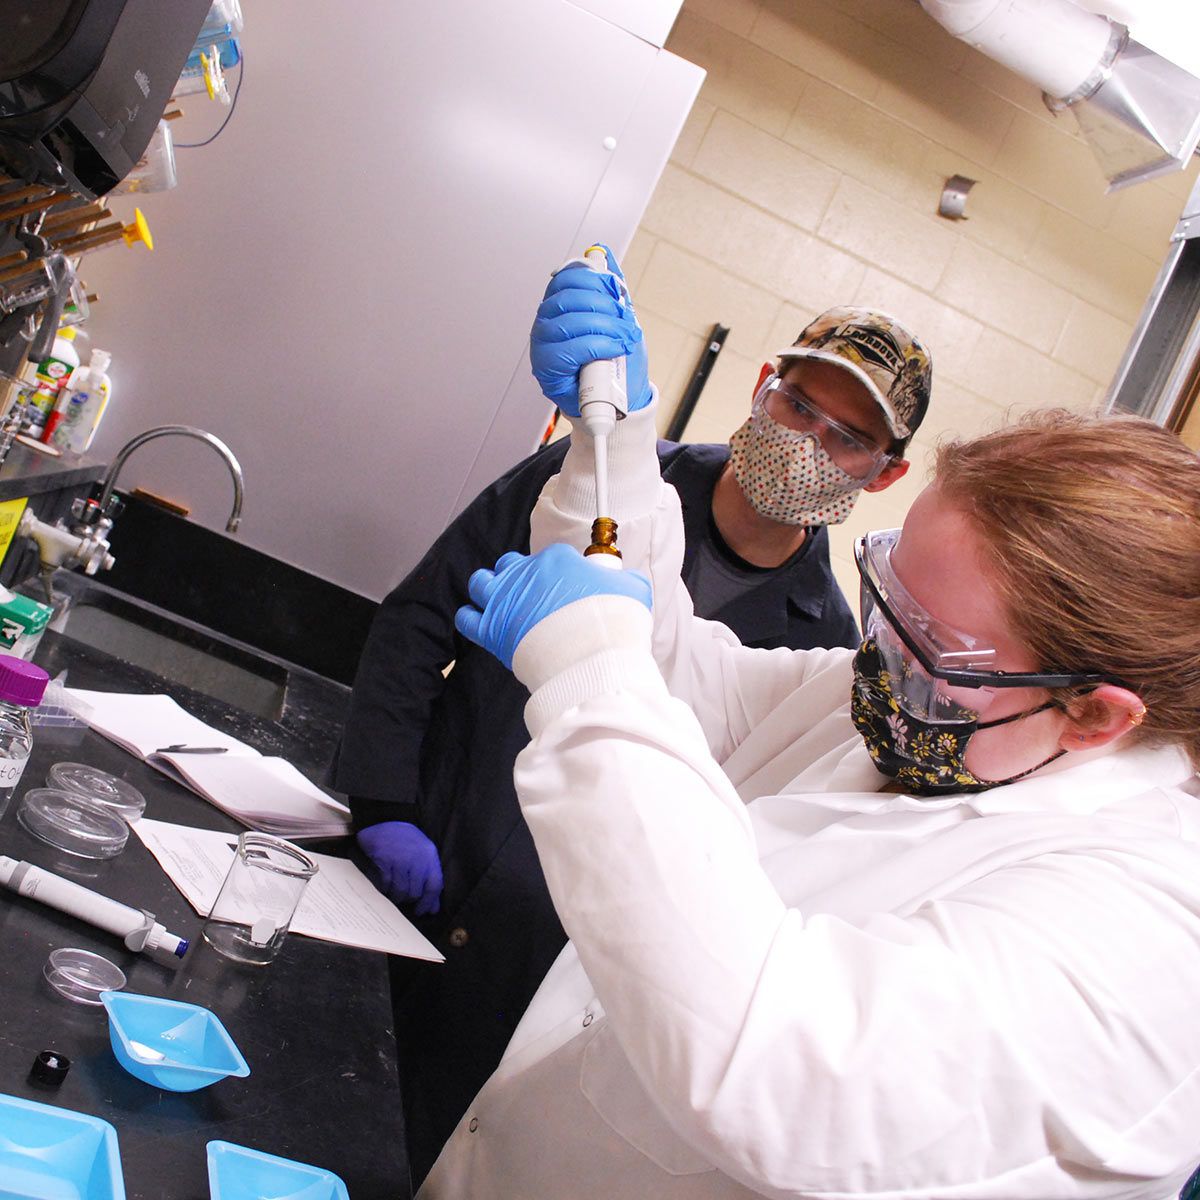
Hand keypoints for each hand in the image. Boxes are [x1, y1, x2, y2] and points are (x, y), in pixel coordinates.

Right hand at [356, 821, 443, 914]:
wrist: (384, 818)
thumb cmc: (405, 839)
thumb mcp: (422, 854)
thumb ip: (429, 879)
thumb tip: (433, 908)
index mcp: (430, 855)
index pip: (435, 886)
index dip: (429, 902)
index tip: (422, 911)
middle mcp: (417, 858)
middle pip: (415, 892)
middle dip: (409, 900)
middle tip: (403, 900)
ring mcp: (400, 859)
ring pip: (400, 891)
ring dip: (395, 896)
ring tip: (393, 891)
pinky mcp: (384, 860)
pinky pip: (385, 884)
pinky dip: (384, 887)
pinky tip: (384, 882)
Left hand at [455, 542, 650, 668]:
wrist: (592, 657)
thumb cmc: (613, 622)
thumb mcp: (632, 589)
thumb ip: (623, 578)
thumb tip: (624, 580)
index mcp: (556, 559)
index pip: (550, 558)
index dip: (558, 575)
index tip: (566, 590)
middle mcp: (526, 573)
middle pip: (510, 565)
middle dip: (518, 576)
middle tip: (532, 596)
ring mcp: (505, 600)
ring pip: (481, 583)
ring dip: (490, 591)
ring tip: (503, 605)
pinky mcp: (491, 629)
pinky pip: (467, 618)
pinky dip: (472, 619)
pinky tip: (483, 623)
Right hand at [530, 244, 650, 416]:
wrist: (621, 401)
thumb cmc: (616, 361)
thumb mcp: (618, 317)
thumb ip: (609, 286)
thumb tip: (603, 251)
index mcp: (558, 305)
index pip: (566, 277)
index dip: (593, 278)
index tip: (616, 291)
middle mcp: (545, 323)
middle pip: (569, 297)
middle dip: (605, 305)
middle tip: (626, 320)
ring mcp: (543, 346)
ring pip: (571, 322)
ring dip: (606, 327)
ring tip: (625, 338)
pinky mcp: (547, 370)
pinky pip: (571, 350)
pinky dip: (598, 347)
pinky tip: (613, 350)